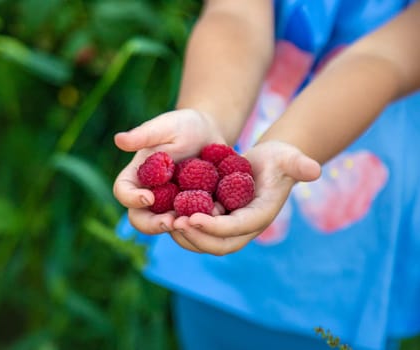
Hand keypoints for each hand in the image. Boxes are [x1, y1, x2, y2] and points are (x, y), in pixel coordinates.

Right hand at [113, 109, 225, 233]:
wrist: (212, 135)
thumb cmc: (184, 125)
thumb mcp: (167, 126)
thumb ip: (145, 134)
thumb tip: (119, 139)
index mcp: (137, 175)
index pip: (123, 191)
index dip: (131, 198)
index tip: (149, 197)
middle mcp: (150, 194)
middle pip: (140, 218)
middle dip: (153, 224)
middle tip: (171, 222)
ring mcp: (170, 206)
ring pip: (166, 226)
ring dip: (178, 227)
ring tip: (194, 222)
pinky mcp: (191, 211)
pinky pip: (192, 224)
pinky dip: (200, 224)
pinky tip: (215, 216)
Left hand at [169, 140, 320, 254]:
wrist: (268, 164)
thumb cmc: (278, 159)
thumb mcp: (288, 158)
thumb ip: (299, 164)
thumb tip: (314, 170)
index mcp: (259, 217)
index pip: (235, 229)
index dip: (214, 227)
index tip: (192, 218)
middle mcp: (244, 228)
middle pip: (218, 244)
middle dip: (196, 237)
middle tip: (175, 223)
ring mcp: (230, 227)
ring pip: (205, 242)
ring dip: (185, 236)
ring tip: (166, 221)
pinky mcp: (218, 221)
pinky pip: (199, 231)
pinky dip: (183, 226)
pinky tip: (167, 214)